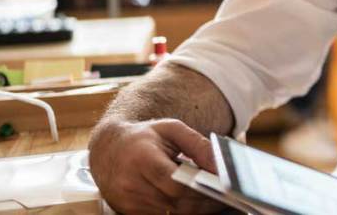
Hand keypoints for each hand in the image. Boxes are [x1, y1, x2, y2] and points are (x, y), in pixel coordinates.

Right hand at [88, 118, 223, 213]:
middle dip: (205, 201)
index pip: (175, 183)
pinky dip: (182, 211)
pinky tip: (197, 204)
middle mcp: (131, 184)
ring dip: (197, 209)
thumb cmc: (144, 137)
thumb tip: (221, 165)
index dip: (202, 188)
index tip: (224, 186)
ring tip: (216, 200)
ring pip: (171, 213)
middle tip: (228, 197)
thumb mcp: (172, 129)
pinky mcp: (128, 212)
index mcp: (142, 159)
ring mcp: (128, 202)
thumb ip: (198, 145)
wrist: (108, 148)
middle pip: (176, 202)